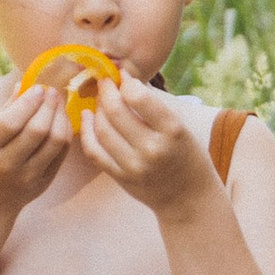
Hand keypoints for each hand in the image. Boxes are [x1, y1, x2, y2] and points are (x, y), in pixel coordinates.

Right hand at [0, 71, 72, 227]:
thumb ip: (4, 110)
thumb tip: (24, 84)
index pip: (12, 121)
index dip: (29, 101)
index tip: (38, 87)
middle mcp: (8, 163)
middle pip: (38, 130)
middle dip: (49, 105)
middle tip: (52, 91)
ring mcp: (28, 176)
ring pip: (55, 141)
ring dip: (61, 117)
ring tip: (58, 103)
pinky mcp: (44, 183)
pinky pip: (61, 153)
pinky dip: (64, 132)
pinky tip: (60, 120)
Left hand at [77, 75, 207, 212]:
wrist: (188, 199)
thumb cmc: (187, 155)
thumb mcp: (181, 127)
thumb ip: (154, 106)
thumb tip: (124, 79)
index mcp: (172, 130)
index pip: (139, 97)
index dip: (126, 81)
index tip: (124, 76)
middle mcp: (152, 148)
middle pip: (115, 111)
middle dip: (106, 90)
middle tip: (105, 82)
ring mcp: (134, 165)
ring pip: (101, 129)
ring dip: (97, 108)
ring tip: (100, 100)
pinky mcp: (120, 177)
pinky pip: (94, 151)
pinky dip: (86, 131)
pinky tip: (87, 117)